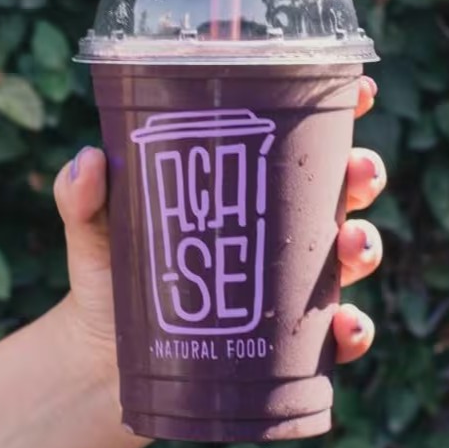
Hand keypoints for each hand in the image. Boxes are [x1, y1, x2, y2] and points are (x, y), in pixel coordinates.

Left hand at [53, 75, 384, 391]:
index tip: (360, 93)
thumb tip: (89, 162)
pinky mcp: (289, 339)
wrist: (107, 354)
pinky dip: (351, 332)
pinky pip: (335, 336)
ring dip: (365, 245)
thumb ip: (83, 195)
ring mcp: (288, 284)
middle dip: (363, 174)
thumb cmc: (112, 276)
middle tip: (359, 169)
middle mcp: (277, 231)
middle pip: (341, 193)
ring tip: (352, 243)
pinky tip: (344, 329)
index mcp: (246, 190)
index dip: (340, 115)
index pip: (301, 144)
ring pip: (350, 257)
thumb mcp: (95, 228)